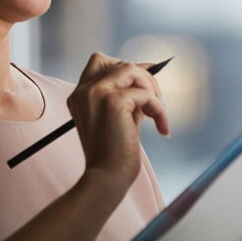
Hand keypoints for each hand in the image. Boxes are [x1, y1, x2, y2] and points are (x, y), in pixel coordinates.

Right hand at [68, 53, 169, 186]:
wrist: (107, 179)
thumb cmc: (114, 153)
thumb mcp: (119, 117)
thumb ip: (127, 94)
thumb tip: (148, 70)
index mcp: (80, 95)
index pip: (100, 62)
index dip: (126, 66)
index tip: (147, 77)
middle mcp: (83, 91)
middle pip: (120, 63)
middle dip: (145, 79)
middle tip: (157, 103)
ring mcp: (96, 93)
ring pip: (133, 70)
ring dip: (152, 91)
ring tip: (158, 115)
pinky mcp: (112, 101)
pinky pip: (145, 94)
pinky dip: (159, 109)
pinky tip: (161, 128)